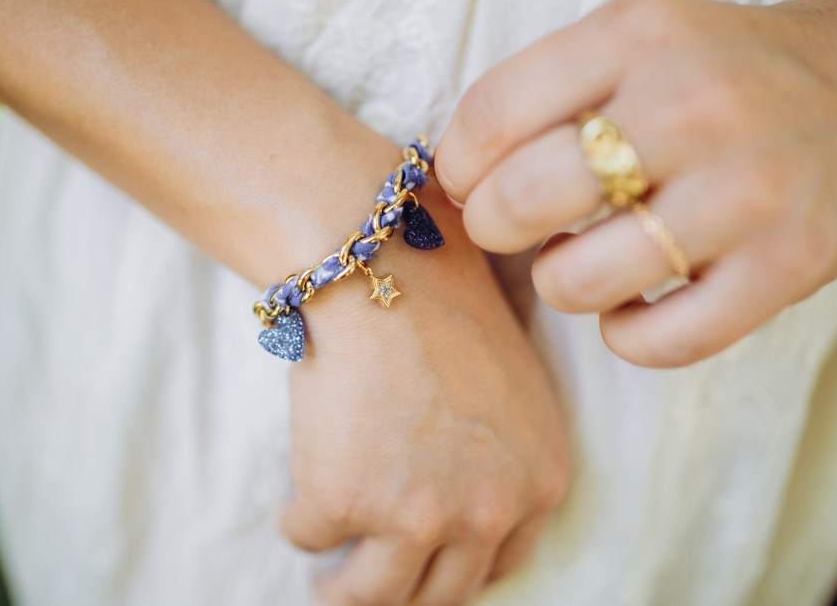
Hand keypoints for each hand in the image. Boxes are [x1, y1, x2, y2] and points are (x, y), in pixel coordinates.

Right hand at [279, 188, 569, 605]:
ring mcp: (416, 515)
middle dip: (402, 595)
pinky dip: (299, 523)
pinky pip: (309, 536)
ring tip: (326, 591)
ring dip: (344, 596)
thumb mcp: (511, 387)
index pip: (503, 563)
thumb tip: (463, 500)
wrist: (381, 264)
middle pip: (441, 594)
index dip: (459, 569)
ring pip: (373, 594)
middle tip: (367, 588)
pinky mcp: (344, 504)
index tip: (428, 567)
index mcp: (539, 482)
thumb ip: (501, 456)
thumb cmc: (441, 302)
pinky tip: (297, 500)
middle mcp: (487, 511)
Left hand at [434, 0, 836, 367]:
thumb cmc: (725, 69)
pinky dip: (622, 336)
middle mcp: (688, 108)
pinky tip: (628, 308)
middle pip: (521, 200)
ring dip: (557, 282)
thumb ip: (549, 88)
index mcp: (636, 37)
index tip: (467, 181)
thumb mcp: (636, 36)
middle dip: (492, 226)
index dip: (456, 165)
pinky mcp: (784, 267)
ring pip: (579, 280)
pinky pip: (660, 341)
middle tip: (509, 225)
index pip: (492, 115)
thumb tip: (458, 175)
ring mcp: (741, 192)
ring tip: (578, 261)